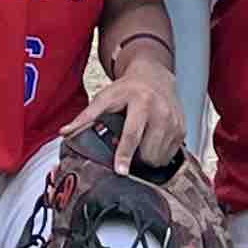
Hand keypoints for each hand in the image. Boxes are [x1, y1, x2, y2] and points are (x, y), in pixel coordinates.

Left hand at [66, 52, 184, 173]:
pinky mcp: (183, 129)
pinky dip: (159, 154)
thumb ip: (86, 117)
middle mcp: (161, 112)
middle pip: (148, 152)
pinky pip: (169, 156)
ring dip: (147, 158)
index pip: (133, 134)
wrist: (155, 76)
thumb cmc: (127, 89)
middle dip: (136, 157)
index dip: (125, 154)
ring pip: (159, 158)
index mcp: (141, 102)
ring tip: (140, 143)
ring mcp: (175, 122)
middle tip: (128, 148)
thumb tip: (65, 132)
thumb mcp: (105, 97)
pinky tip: (152, 141)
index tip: (121, 171)